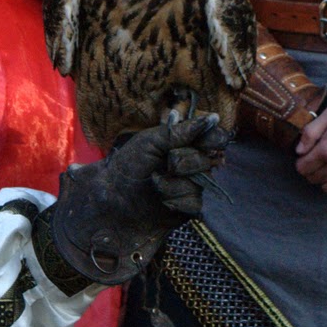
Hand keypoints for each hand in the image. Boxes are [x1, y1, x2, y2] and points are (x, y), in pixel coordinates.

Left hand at [107, 114, 228, 216]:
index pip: (214, 138)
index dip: (213, 138)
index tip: (204, 141)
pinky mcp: (189, 207)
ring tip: (155, 182)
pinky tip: (162, 200)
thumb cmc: (128, 165)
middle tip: (166, 163)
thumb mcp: (150, 141)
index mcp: (184, 143)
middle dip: (184, 161)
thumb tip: (212, 119)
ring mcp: (192, 186)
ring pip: (202, 182)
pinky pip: (196, 202)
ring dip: (175, 183)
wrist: (112, 197)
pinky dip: (176, 200)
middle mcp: (192, 163)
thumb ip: (180, 132)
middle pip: (208, 159)